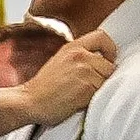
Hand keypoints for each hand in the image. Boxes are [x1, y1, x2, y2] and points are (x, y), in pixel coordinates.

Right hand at [0, 30, 116, 131]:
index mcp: (73, 47)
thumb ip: (78, 57)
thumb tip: (97, 61)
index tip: (108, 59)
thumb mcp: (59, 61)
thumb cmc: (41, 88)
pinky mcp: (86, 87)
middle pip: (109, 64)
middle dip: (103, 76)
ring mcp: (84, 71)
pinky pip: (101, 92)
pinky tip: (79, 100)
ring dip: (97, 89)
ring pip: (106, 80)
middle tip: (89, 85)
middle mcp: (80, 55)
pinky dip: (93, 98)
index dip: (110, 49)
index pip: (102, 37)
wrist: (29, 102)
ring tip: (80, 94)